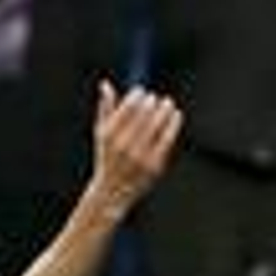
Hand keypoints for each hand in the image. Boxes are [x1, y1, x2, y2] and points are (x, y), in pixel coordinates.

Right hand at [90, 81, 182, 219]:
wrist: (112, 191)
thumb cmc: (106, 158)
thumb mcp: (100, 134)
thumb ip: (104, 108)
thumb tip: (106, 84)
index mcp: (109, 135)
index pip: (128, 107)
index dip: (137, 95)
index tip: (142, 92)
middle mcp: (124, 146)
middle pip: (144, 114)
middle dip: (151, 102)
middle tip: (155, 99)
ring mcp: (140, 156)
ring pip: (157, 124)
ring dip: (165, 109)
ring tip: (168, 103)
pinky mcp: (154, 164)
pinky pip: (167, 138)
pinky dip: (173, 123)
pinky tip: (176, 114)